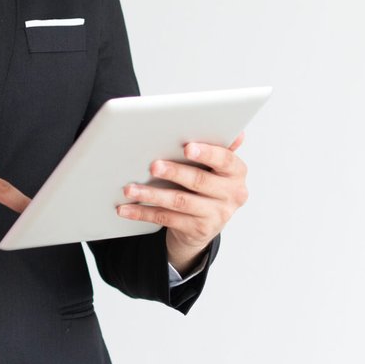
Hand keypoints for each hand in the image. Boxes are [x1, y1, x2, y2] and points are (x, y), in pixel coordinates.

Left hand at [116, 132, 249, 271]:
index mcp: (237, 173)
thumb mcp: (216, 167)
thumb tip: (236, 133)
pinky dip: (144, 212)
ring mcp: (216, 215)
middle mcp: (232, 194)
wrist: (205, 224)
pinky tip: (127, 208)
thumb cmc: (207, 186)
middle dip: (174, 172)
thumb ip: (219, 148)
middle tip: (153, 166)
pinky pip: (167, 219)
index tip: (187, 147)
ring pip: (179, 201)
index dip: (207, 153)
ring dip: (152, 194)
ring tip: (131, 188)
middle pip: (199, 181)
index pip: (225, 160)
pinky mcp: (198, 230)